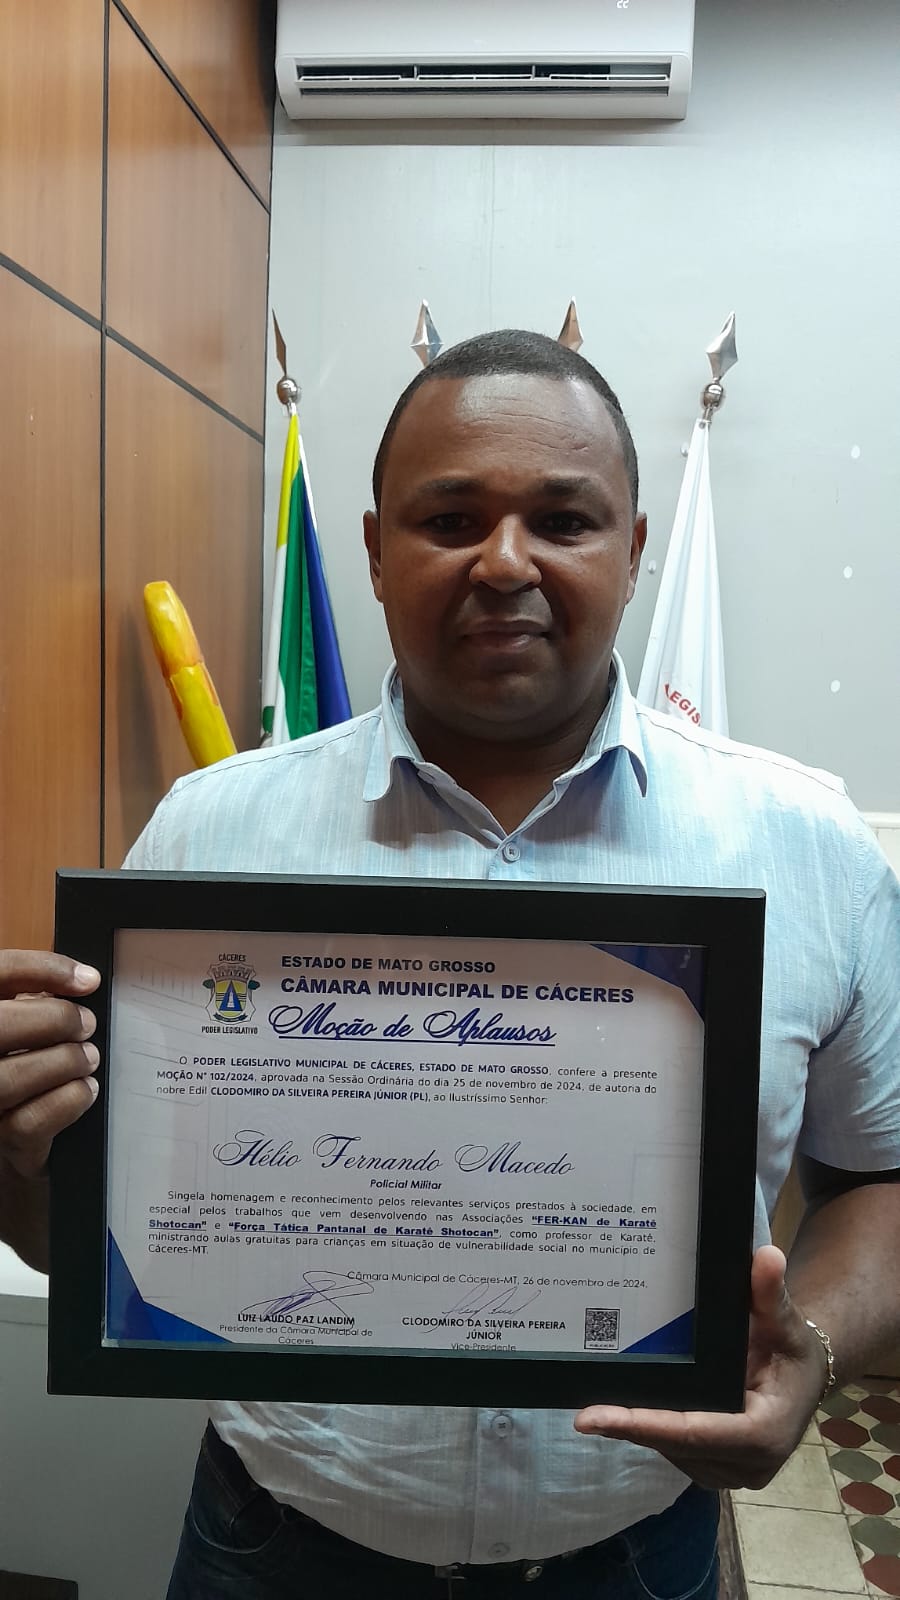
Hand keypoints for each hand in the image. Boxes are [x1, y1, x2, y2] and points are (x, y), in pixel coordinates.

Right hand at [0, 950, 100, 1179]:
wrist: (11, 1138)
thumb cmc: (20, 1064)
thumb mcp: (23, 1026)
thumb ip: (36, 999)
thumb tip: (81, 979)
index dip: (42, 969)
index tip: (87, 980)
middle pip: (0, 1024)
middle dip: (56, 1020)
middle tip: (86, 1024)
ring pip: (12, 1077)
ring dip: (65, 1062)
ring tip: (88, 1058)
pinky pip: (31, 1120)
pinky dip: (69, 1100)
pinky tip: (85, 1090)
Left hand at [574, 1245, 827, 1488]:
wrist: (806, 1376)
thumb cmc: (794, 1348)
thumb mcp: (786, 1320)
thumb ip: (770, 1294)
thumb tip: (766, 1256)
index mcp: (765, 1434)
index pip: (694, 1431)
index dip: (643, 1425)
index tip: (593, 1418)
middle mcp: (747, 1466)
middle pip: (675, 1445)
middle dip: (630, 1426)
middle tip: (584, 1408)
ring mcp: (730, 1473)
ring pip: (670, 1452)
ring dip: (638, 1429)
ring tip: (598, 1403)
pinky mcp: (715, 1468)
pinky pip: (674, 1450)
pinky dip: (650, 1430)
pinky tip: (623, 1408)